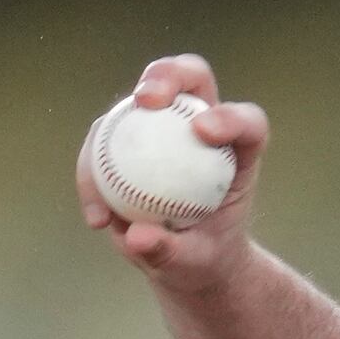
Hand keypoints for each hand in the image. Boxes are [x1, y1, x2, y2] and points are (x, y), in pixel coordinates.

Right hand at [76, 55, 270, 295]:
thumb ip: (170, 251)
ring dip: (115, 117)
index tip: (202, 132)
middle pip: (193, 78)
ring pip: (139, 99)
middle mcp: (203, 128)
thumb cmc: (204, 258)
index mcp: (238, 153)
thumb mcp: (194, 263)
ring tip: (99, 167)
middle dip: (169, 75)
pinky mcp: (131, 139)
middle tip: (146, 101)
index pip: (246, 122)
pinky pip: (104, 141)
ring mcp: (165, 128)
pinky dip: (92, 170)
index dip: (230, 116)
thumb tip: (134, 236)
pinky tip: (97, 218)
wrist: (185, 263)